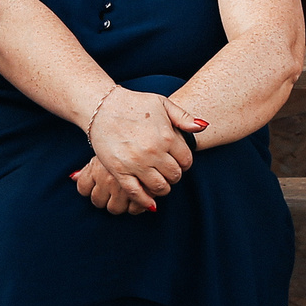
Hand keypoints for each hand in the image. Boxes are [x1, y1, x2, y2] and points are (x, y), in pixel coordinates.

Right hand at [81, 90, 204, 212]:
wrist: (102, 107)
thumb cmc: (134, 103)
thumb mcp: (162, 103)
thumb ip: (184, 117)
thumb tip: (203, 127)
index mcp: (167, 136)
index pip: (186, 161)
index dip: (184, 163)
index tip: (178, 162)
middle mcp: (153, 152)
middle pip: (174, 175)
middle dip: (174, 176)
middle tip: (168, 172)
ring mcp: (136, 163)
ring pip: (159, 187)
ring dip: (162, 188)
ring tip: (159, 182)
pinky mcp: (119, 171)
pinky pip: (136, 193)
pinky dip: (145, 201)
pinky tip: (149, 201)